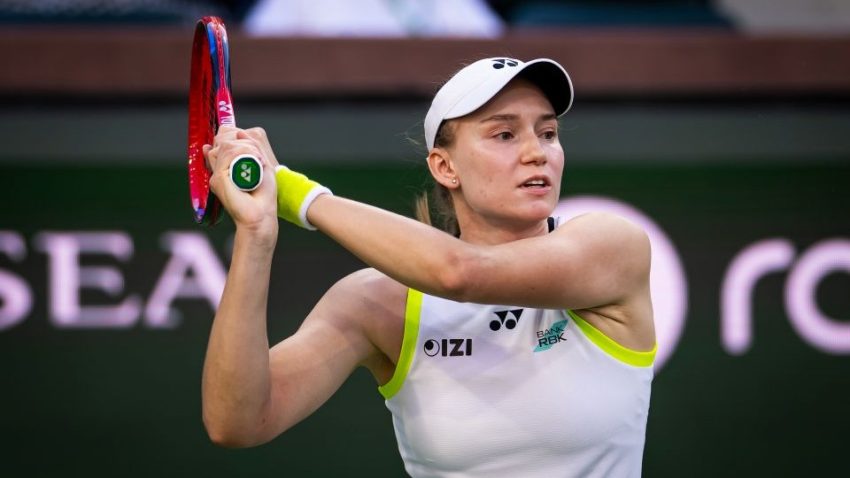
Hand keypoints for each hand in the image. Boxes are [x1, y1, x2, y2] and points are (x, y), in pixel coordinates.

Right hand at [204, 126, 278, 240]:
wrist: (262, 214)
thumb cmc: (263, 193)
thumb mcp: (261, 163)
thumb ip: (250, 146)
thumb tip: (237, 131)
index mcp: (227, 164)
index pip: (224, 136)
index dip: (238, 136)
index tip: (256, 150)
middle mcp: (219, 167)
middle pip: (224, 137)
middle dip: (245, 142)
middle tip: (258, 159)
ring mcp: (217, 173)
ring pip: (227, 144)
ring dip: (248, 149)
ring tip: (258, 164)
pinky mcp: (218, 178)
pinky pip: (228, 154)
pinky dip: (244, 154)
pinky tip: (254, 165)